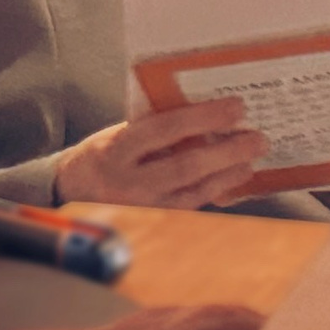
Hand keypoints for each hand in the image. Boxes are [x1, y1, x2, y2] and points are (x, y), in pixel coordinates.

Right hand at [53, 98, 267, 207]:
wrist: (73, 190)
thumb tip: (203, 113)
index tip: (235, 107)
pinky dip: (216, 191)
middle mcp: (128, 181)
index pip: (165, 129)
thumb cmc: (103, 153)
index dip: (203, 117)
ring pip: (193, 191)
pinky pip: (191, 206)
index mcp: (117, 149)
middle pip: (185, 165)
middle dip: (226, 151)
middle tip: (256, 138)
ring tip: (251, 158)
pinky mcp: (153, 222)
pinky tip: (234, 178)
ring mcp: (142, 206)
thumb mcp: (118, 132)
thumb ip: (152, 125)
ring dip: (228, 174)